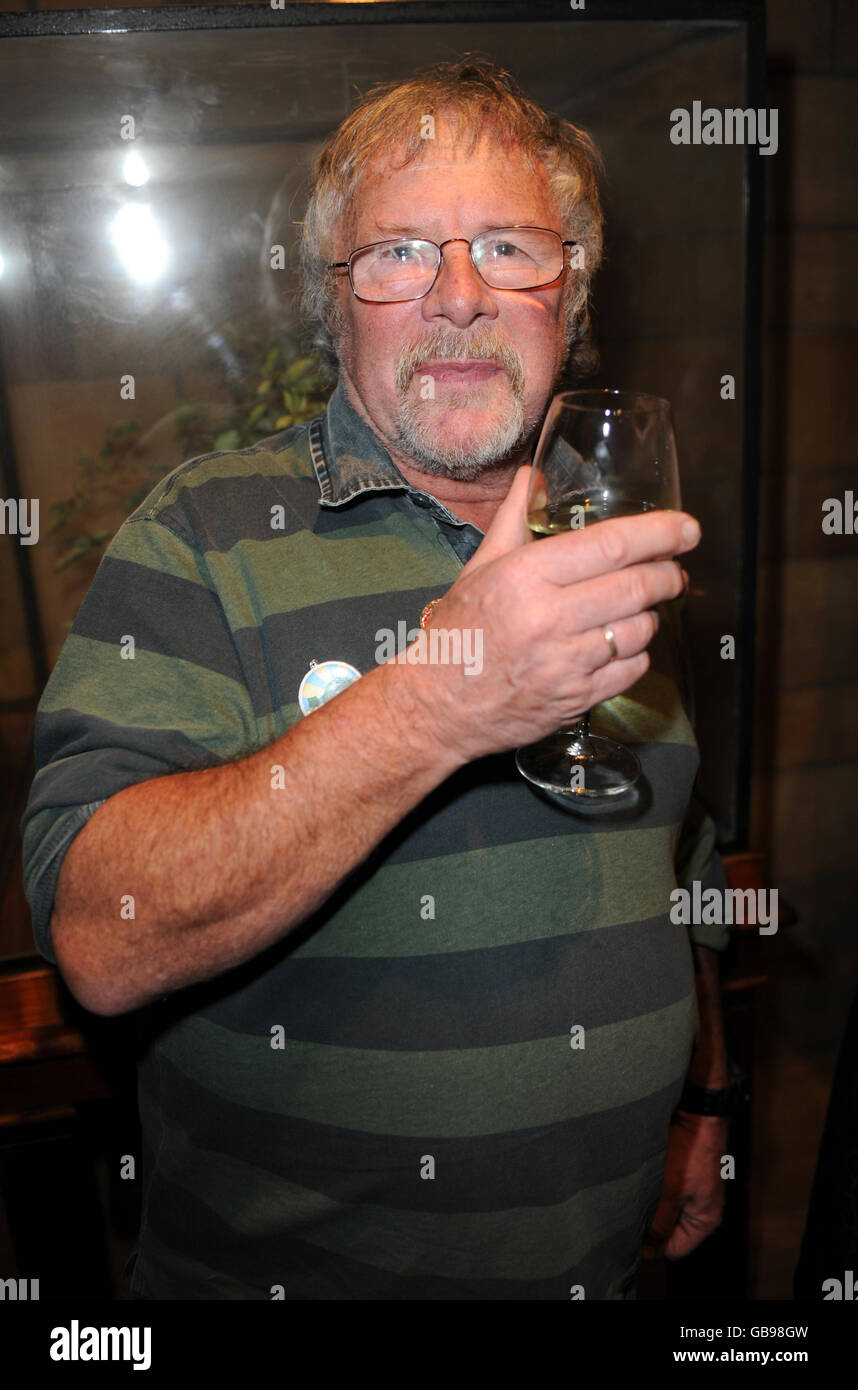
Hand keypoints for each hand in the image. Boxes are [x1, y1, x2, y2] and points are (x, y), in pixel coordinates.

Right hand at [407, 463, 700, 761]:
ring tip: (642, 606)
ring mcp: (566, 663)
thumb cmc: (459, 631)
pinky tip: (623, 643)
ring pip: (641, 629)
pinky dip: (639, 653)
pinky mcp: (577, 699)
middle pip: (637, 587)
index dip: (660, 533)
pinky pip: (632, 669)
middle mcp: (549, 618)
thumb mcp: (481, 567)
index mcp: (526, 576)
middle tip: (674, 569)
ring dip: (652, 614)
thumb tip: (533, 478)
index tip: (687, 528)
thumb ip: (513, 518)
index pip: (612, 545)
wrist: (437, 704)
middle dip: (668, 574)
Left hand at [642, 1111, 727, 1260]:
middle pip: (669, 1230)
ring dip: (650, 1201)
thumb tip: (648, 1253)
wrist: (696, 1111)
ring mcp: (694, 1191)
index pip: (674, 1249)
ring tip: (640, 1186)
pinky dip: (653, 1186)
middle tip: (633, 1204)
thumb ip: (660, 1225)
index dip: (652, 1244)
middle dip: (650, 1220)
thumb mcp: (670, 1193)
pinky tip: (644, 1174)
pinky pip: (664, 1191)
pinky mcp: (684, 1175)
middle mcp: (702, 1208)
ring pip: (664, 1209)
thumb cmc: (688, 1150)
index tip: (631, 1231)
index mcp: (705, 1220)